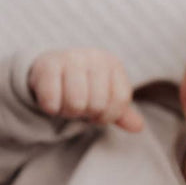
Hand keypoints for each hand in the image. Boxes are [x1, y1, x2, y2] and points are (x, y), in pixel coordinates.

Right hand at [28, 48, 143, 131]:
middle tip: (77, 106)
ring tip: (65, 103)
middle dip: (85, 113)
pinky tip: (51, 100)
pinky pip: (52, 101)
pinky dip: (51, 108)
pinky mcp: (47, 64)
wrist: (48, 71)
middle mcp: (95, 57)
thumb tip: (138, 127)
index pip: (120, 101)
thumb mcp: (104, 97)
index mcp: (113, 64)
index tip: (95, 111)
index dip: (106, 116)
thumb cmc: (81, 86)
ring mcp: (71, 57)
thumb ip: (121, 112)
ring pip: (76, 103)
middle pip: (98, 104)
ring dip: (68, 112)